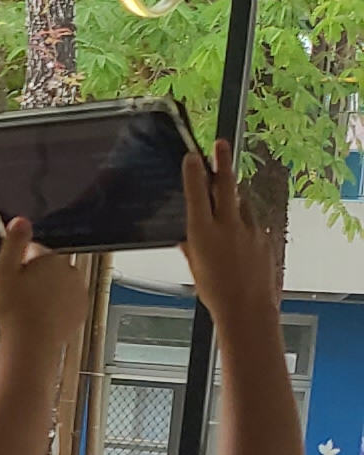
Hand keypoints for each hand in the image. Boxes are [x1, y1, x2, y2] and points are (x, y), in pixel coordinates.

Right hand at [0, 218, 94, 365]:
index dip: (17, 263)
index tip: (9, 279)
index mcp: (51, 259)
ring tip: (27, 308)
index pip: (32, 250)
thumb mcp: (2, 271)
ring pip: (57, 284)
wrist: (31, 343)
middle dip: (33, 277)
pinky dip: (55, 306)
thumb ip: (13, 242)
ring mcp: (78, 291)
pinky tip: (40, 316)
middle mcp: (70, 271)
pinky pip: (66, 301)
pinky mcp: (80, 309)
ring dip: (45, 291)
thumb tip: (20, 220)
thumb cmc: (15, 310)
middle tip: (16, 295)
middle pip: (47, 266)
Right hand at [178, 139, 278, 327]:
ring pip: (241, 204)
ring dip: (234, 200)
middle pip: (225, 185)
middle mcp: (228, 226)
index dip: (194, 171)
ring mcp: (250, 230)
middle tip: (221, 145)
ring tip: (227, 206)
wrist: (248, 309)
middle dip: (222, 162)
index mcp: (203, 232)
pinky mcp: (265, 238)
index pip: (197, 192)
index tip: (192, 156)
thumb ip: (191, 247)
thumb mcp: (194, 267)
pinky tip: (240, 238)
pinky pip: (253, 223)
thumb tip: (188, 238)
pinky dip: (245, 225)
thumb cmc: (216, 293)